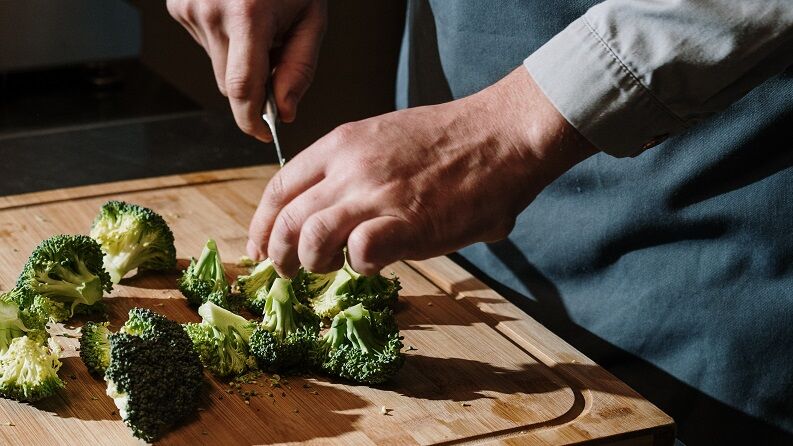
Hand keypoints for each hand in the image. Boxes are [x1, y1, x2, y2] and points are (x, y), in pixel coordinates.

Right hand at [167, 0, 326, 140]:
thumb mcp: (311, 18)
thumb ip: (299, 68)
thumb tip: (285, 112)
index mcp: (247, 15)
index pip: (242, 88)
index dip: (251, 120)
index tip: (262, 134)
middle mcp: (210, 11)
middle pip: (229, 84)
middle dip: (253, 86)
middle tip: (275, 57)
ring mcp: (188, 7)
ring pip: (216, 66)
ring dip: (238, 60)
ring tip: (256, 25)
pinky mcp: (176, 5)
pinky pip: (205, 44)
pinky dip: (223, 41)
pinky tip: (236, 14)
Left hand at [247, 67, 597, 276]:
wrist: (501, 135)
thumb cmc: (449, 141)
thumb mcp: (384, 139)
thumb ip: (353, 172)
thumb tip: (335, 215)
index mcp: (340, 145)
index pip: (279, 189)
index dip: (262, 224)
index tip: (259, 248)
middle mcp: (349, 169)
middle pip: (287, 221)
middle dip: (278, 256)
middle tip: (286, 272)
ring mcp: (377, 195)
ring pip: (311, 240)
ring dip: (314, 265)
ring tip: (329, 269)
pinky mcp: (407, 224)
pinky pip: (360, 254)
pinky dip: (360, 266)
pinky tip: (376, 263)